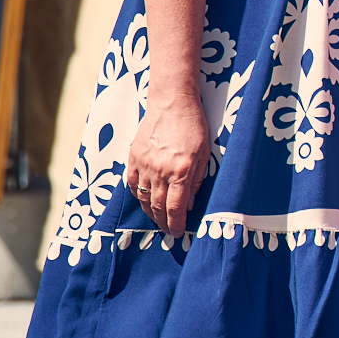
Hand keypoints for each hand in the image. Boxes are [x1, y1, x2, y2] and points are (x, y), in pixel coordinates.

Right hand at [124, 92, 211, 238]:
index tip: (177, 233)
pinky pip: (133, 184)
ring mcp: (144, 165)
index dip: (176, 224)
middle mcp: (160, 171)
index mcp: (181, 171)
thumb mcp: (204, 155)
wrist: (172, 104)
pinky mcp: (133, 158)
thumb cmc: (194, 127)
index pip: (175, 208)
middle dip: (163, 222)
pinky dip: (139, 195)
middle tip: (168, 231)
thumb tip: (188, 204)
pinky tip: (145, 200)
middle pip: (158, 206)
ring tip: (157, 220)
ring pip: (144, 197)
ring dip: (150, 212)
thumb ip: (196, 181)